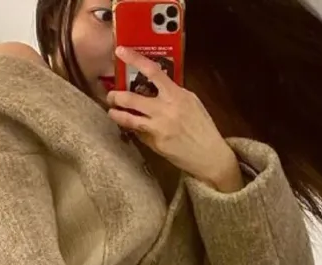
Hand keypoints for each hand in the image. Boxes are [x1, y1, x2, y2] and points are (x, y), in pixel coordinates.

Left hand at [108, 47, 243, 192]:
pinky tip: (133, 128)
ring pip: (129, 118)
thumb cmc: (203, 127)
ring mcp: (158, 128)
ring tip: (112, 112)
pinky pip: (140, 133)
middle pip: (131, 98)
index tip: (120, 52)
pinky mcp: (155, 144)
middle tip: (112, 95)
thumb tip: (157, 86)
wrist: (209, 155)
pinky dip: (135, 129)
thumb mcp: (192, 102)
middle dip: (116, 96)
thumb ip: (174, 93)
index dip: (134, 59)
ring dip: (117, 114)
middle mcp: (164, 110)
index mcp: (176, 95)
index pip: (152, 71)